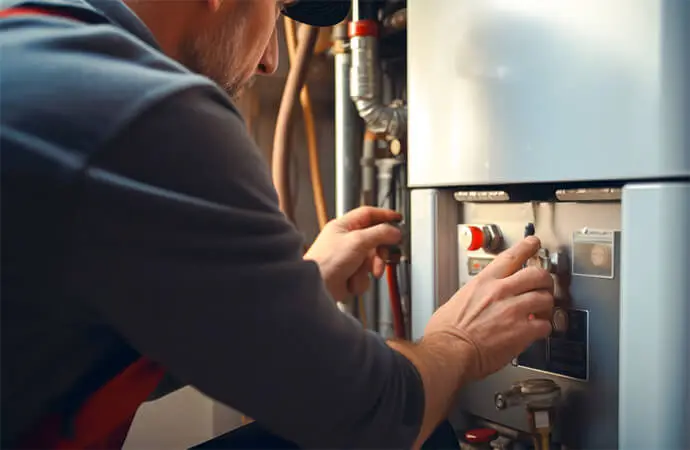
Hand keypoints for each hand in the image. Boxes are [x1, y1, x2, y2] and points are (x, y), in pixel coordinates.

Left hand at [304, 207, 401, 301]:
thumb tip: (395, 231)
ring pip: (372, 260)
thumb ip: (380, 234)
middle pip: (374, 240)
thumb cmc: (326, 262)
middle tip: (384, 256)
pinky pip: (366, 275)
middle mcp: (346, 241)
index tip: (398, 219)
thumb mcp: (358, 241)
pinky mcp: (349, 275)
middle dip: (379, 251)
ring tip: (363, 272)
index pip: (368, 214)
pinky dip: (361, 280)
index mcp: (343, 227)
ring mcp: (348, 259)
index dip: (384, 215)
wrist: (317, 287)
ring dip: (369, 268)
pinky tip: (351, 281)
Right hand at [423, 236, 553, 380]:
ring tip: (540, 314)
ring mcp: (513, 310)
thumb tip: (476, 301)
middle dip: (544, 280)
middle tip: (544, 287)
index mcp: (484, 282)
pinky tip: (536, 332)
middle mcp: (500, 292)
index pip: (511, 256)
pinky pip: (545, 325)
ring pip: (545, 298)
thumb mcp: (456, 301)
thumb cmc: (446, 333)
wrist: (449, 352)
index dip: (526, 247)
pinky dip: (543, 329)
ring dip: (546, 307)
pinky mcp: (522, 331)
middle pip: (537, 274)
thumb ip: (473, 296)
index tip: (533, 243)